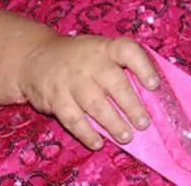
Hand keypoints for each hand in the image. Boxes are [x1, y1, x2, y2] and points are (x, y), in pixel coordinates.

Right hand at [17, 35, 158, 149]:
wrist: (35, 57)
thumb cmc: (80, 59)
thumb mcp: (101, 51)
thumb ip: (122, 67)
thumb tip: (151, 96)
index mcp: (106, 48)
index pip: (128, 51)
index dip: (144, 67)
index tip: (154, 86)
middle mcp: (90, 62)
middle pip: (114, 83)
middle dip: (131, 106)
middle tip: (144, 124)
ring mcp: (71, 80)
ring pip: (95, 104)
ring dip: (113, 123)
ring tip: (127, 136)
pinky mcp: (56, 98)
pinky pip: (73, 119)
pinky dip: (86, 133)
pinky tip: (98, 143)